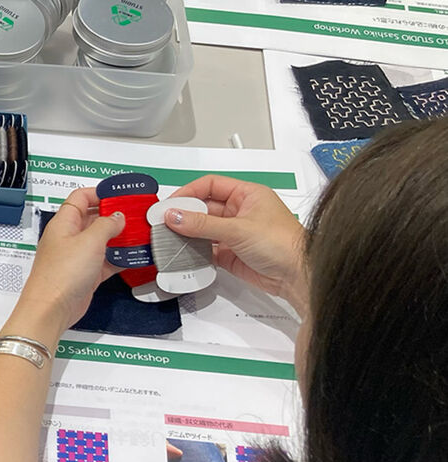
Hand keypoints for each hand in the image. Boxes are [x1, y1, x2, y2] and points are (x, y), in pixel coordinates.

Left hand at [10, 188, 124, 343]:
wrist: (52, 309)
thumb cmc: (60, 275)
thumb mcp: (90, 241)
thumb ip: (107, 225)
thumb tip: (117, 216)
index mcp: (64, 223)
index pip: (80, 198)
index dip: (100, 193)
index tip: (120, 193)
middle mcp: (69, 238)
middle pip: (93, 218)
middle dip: (114, 215)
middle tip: (136, 213)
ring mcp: (77, 256)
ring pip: (102, 240)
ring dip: (120, 237)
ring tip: (140, 232)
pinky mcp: (86, 274)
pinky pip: (106, 261)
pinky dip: (119, 258)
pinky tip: (134, 255)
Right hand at [165, 176, 307, 312]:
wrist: (298, 275)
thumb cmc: (282, 243)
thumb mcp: (238, 229)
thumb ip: (202, 224)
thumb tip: (173, 216)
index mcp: (247, 195)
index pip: (211, 185)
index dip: (189, 192)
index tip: (170, 203)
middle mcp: (240, 212)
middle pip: (204, 208)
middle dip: (184, 215)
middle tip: (163, 223)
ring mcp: (235, 233)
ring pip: (203, 229)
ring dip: (187, 234)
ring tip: (168, 239)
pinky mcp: (231, 254)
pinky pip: (206, 249)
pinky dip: (194, 252)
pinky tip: (182, 254)